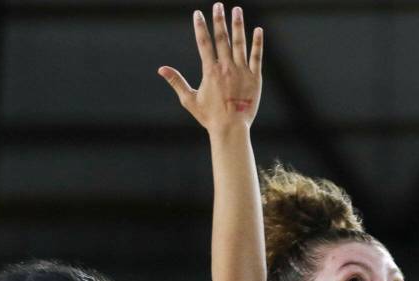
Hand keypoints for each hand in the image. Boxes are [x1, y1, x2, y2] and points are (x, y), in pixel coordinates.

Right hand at [158, 5, 262, 131]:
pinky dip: (257, 43)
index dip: (200, 27)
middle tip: (218, 5)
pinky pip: (256, 56)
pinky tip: (257, 30)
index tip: (198, 14)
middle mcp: (226, 67)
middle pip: (222, 38)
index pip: (203, 43)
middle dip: (219, 20)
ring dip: (237, 25)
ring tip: (236, 10)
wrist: (231, 129)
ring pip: (239, 43)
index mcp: (210, 71)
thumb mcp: (189, 100)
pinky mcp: (254, 77)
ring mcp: (241, 71)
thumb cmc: (209, 117)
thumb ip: (176, 82)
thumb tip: (161, 69)